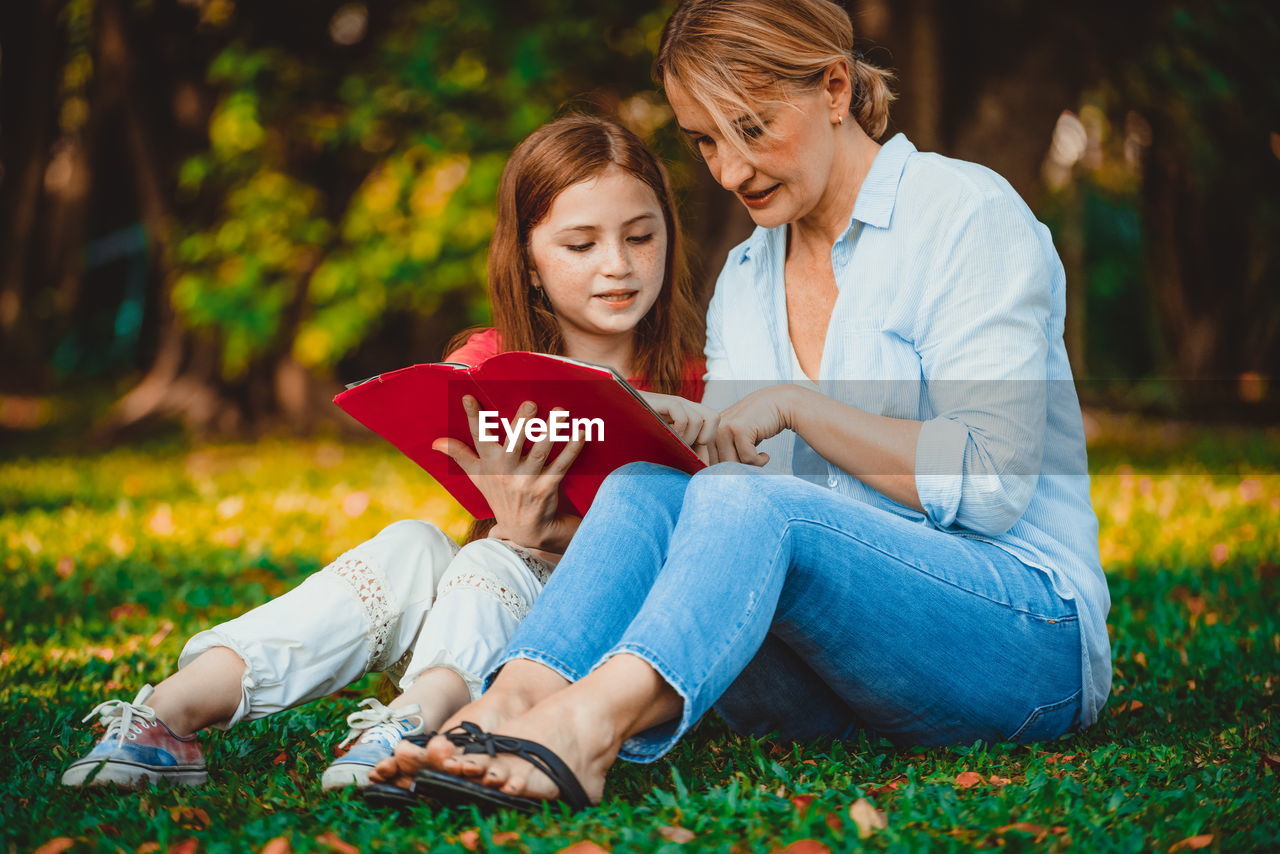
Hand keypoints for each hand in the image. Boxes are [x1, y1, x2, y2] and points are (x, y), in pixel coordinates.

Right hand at [432, 396, 584, 552]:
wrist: (525, 529)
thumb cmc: (500, 495)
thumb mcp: (478, 477)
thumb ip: (460, 456)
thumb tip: (436, 442)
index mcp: (489, 465)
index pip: (479, 438)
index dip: (474, 418)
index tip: (468, 397)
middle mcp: (507, 471)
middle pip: (514, 443)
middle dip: (521, 423)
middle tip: (530, 403)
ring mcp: (528, 480)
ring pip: (541, 452)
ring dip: (552, 431)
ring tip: (560, 411)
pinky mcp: (547, 487)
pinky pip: (561, 466)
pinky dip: (572, 449)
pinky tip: (580, 432)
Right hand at [638, 391, 719, 463]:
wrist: (618, 414)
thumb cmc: (643, 431)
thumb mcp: (671, 443)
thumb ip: (688, 451)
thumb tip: (705, 466)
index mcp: (691, 413)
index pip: (714, 422)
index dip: (707, 441)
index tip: (692, 455)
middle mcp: (686, 406)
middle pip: (714, 417)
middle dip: (703, 438)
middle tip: (686, 446)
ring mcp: (675, 402)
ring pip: (698, 420)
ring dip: (686, 438)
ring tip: (671, 442)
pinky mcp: (663, 401)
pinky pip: (682, 416)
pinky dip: (677, 431)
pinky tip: (664, 436)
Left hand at [712, 385, 798, 465]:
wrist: (778, 403)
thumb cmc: (757, 425)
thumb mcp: (734, 438)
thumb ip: (723, 453)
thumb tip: (719, 479)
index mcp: (707, 433)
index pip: (708, 464)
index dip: (726, 471)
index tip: (742, 465)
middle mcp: (712, 429)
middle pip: (719, 466)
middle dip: (738, 469)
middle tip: (752, 461)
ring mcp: (725, 428)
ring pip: (732, 463)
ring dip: (749, 466)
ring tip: (758, 457)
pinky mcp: (739, 429)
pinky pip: (747, 459)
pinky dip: (759, 462)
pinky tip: (765, 455)